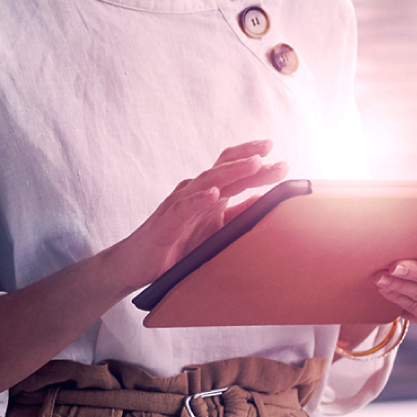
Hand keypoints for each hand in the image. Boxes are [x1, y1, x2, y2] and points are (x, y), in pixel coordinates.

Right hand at [105, 139, 289, 291]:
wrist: (134, 264)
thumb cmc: (174, 246)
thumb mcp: (213, 230)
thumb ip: (236, 215)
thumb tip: (264, 200)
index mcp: (206, 194)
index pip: (231, 169)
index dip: (254, 160)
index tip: (281, 159)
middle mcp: (193, 193)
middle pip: (222, 168)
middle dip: (249, 158)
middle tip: (271, 151)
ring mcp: (178, 205)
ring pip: (206, 182)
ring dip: (232, 171)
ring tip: (254, 164)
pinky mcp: (165, 223)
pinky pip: (183, 208)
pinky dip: (198, 200)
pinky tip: (214, 194)